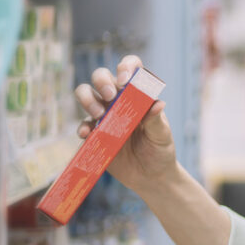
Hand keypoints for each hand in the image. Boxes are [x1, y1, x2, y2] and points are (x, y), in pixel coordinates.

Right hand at [74, 55, 178, 196]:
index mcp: (138, 96)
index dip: (126, 67)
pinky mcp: (94, 133)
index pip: (130, 70)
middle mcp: (118, 100)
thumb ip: (156, 120)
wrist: (151, 177)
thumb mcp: (162, 135)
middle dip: (102, 81)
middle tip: (110, 97)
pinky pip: (83, 124)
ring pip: (86, 94)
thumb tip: (158, 103)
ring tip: (99, 115)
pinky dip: (82, 127)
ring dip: (88, 100)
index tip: (125, 79)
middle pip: (101, 77)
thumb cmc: (160, 151)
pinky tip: (87, 134)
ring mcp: (104, 115)